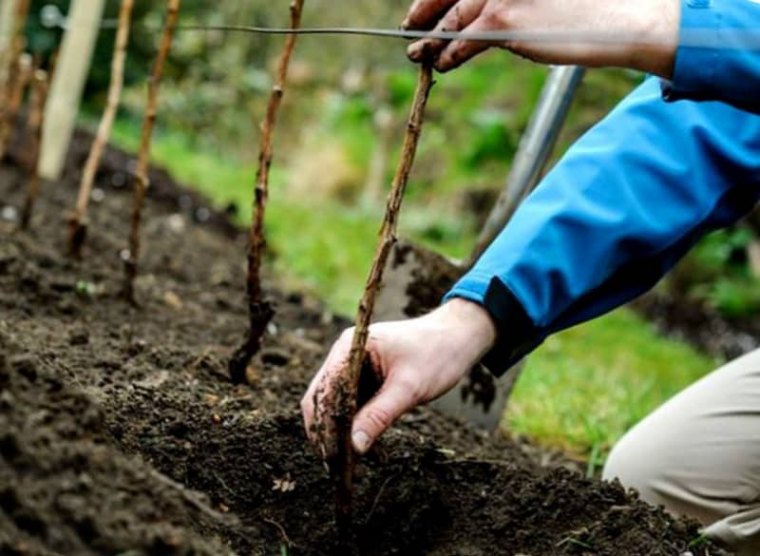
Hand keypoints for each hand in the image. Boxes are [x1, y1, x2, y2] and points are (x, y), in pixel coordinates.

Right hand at [301, 298, 496, 458]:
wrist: (458, 338)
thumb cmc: (437, 354)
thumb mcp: (408, 388)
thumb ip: (379, 416)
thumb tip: (354, 447)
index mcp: (351, 347)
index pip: (324, 390)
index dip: (324, 424)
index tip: (332, 455)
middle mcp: (345, 355)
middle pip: (322, 399)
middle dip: (329, 431)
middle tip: (339, 466)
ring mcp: (354, 367)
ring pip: (336, 406)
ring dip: (343, 433)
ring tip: (354, 464)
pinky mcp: (366, 379)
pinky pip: (353, 407)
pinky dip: (358, 427)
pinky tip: (371, 450)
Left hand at [403, 0, 678, 76]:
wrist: (623, 19)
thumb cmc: (591, 7)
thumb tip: (480, 14)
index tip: (422, 5)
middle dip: (425, 10)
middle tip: (410, 25)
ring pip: (454, 18)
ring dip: (431, 38)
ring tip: (418, 52)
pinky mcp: (502, 21)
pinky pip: (464, 41)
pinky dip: (449, 54)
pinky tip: (441, 63)